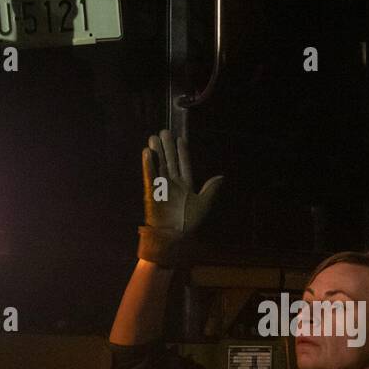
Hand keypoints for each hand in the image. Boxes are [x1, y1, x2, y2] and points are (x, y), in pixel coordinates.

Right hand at [139, 129, 224, 265]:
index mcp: (186, 186)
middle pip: (170, 161)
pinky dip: (149, 165)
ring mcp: (162, 187)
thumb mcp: (205, 204)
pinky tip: (147, 152)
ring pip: (159, 165)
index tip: (181, 139)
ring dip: (157, 152)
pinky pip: (150, 176)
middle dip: (168, 147)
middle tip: (164, 131)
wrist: (175, 236)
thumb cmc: (190, 222)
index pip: (184, 165)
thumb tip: (221, 176)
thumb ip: (211, 189)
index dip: (182, 152)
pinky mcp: (152, 192)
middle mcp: (173, 184)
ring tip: (154, 137)